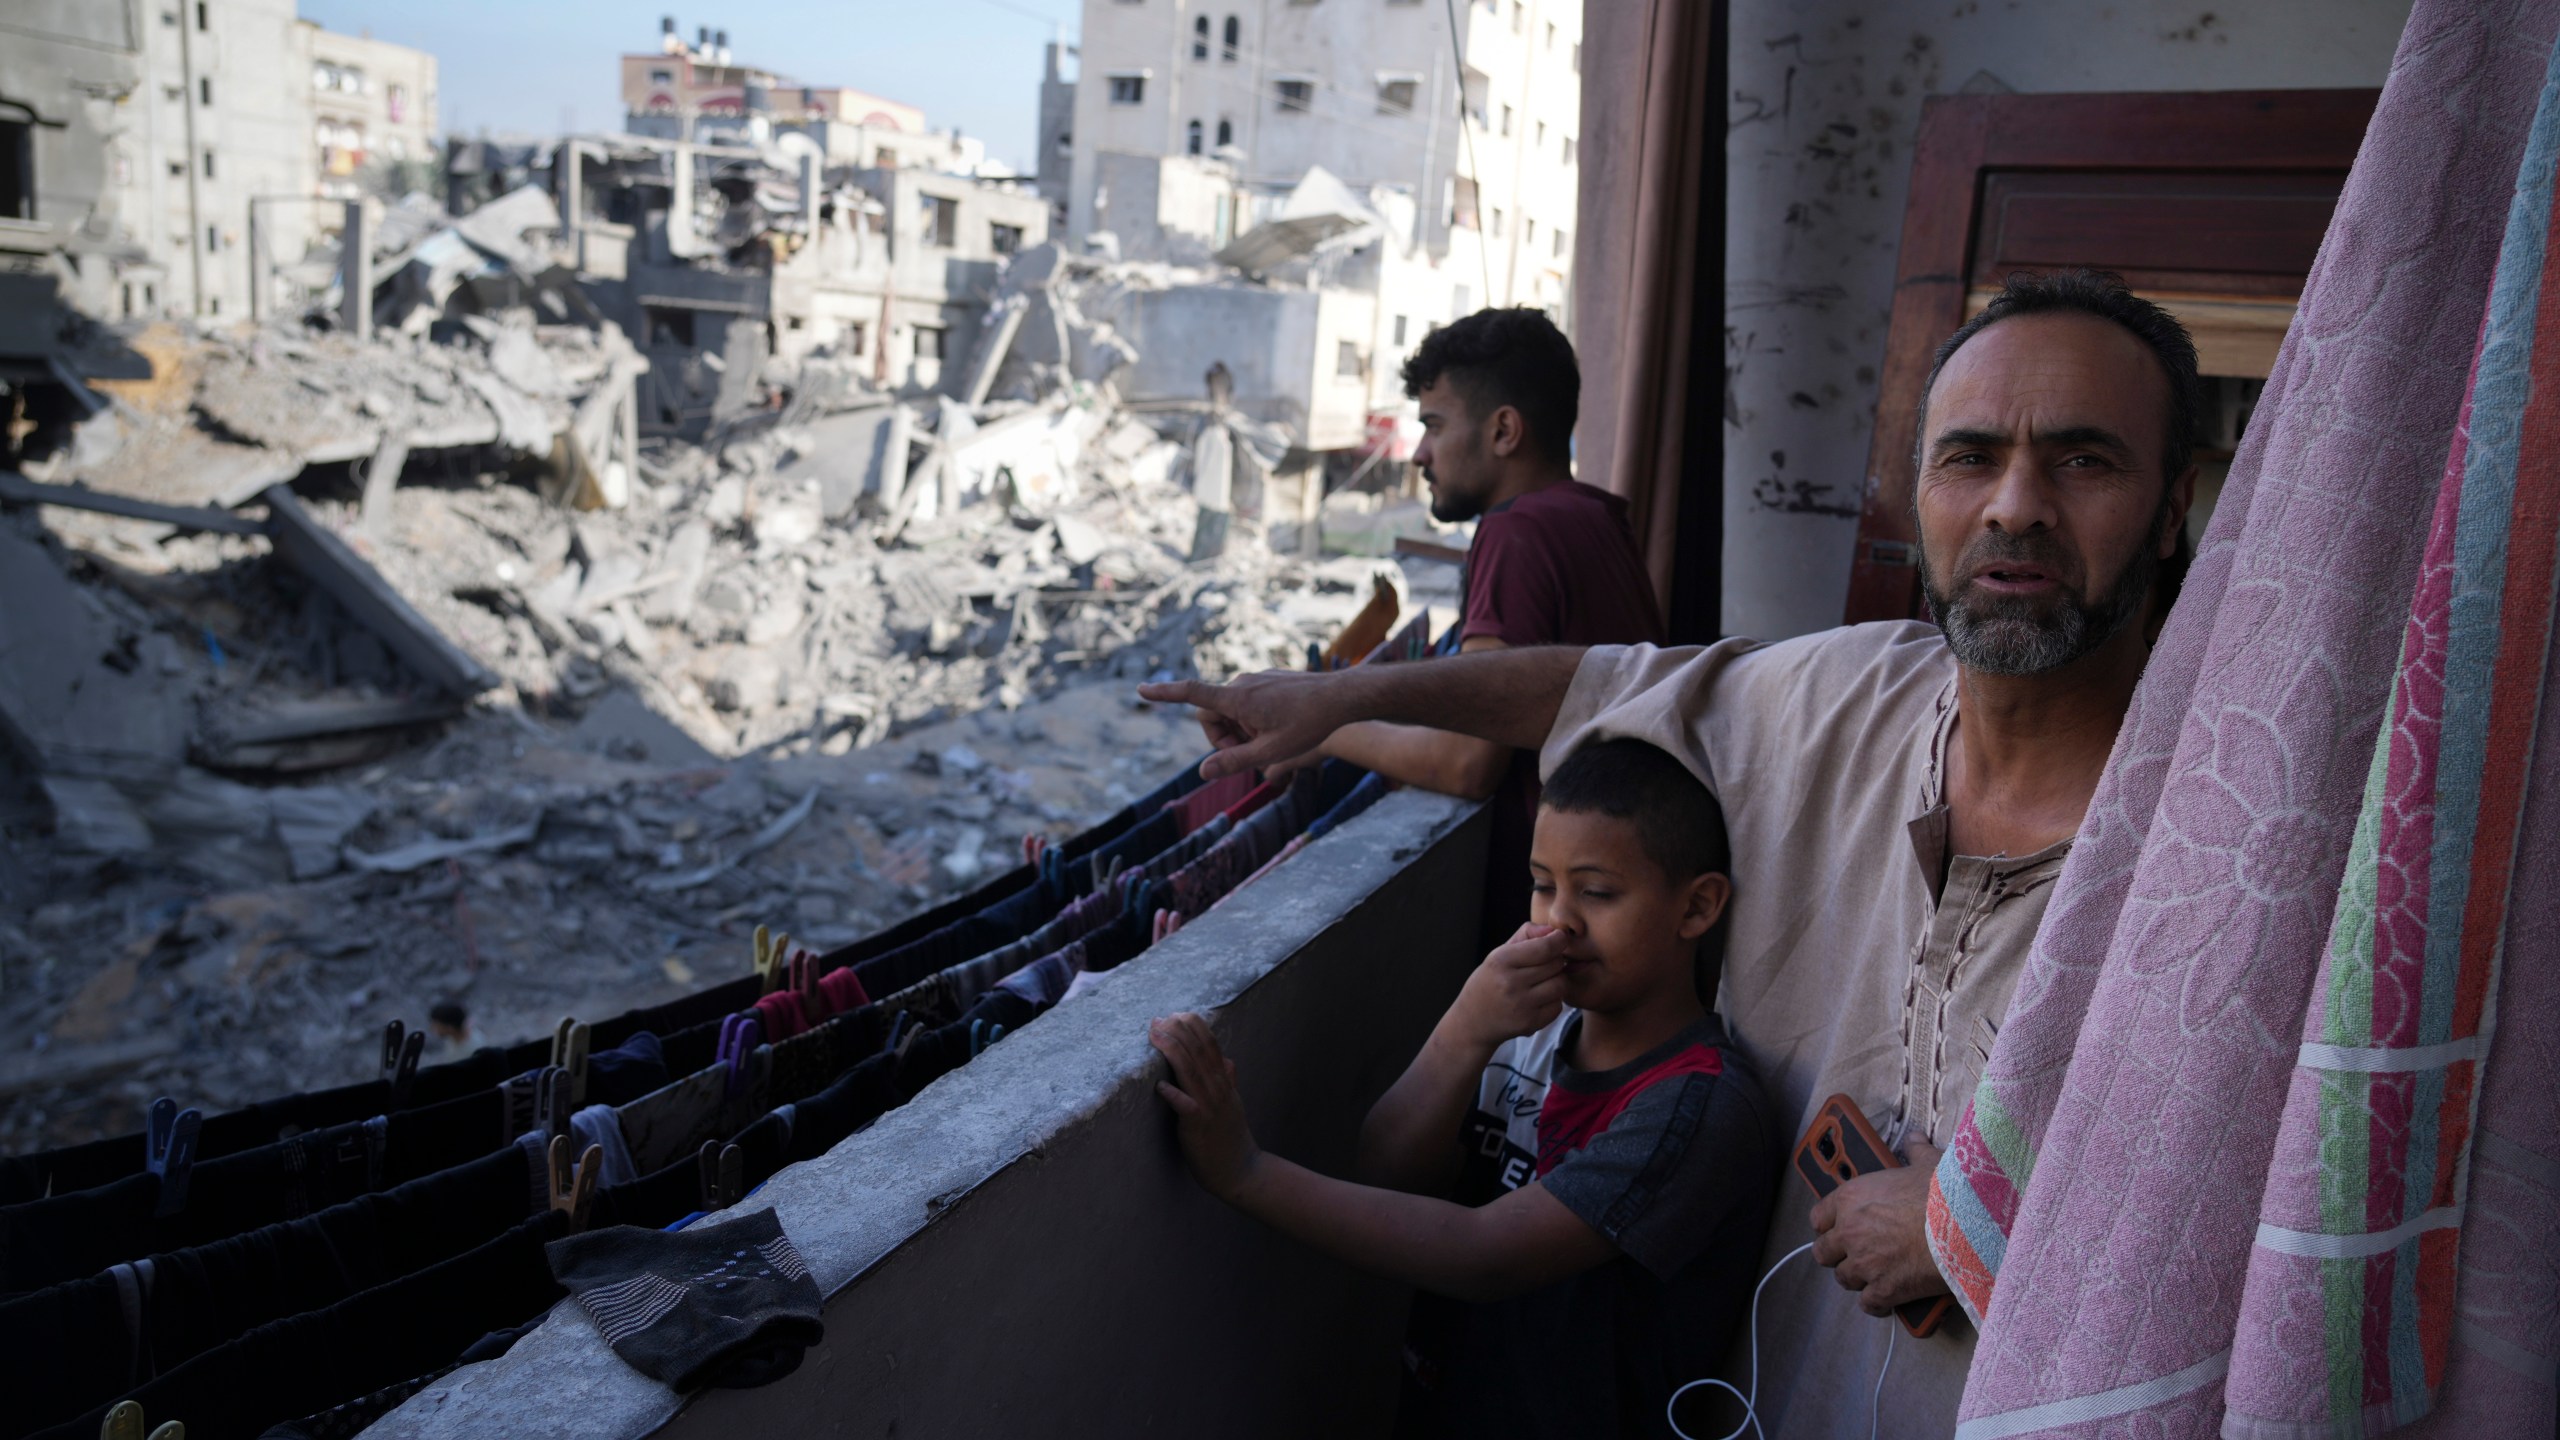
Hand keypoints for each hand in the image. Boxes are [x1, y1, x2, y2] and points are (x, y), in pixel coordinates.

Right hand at [1137, 670, 1351, 781]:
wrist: (1342, 696)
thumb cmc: (1310, 724)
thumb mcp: (1272, 751)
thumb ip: (1235, 762)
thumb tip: (1203, 773)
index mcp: (1237, 698)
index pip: (1192, 693)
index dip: (1165, 694)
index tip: (1141, 689)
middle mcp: (1242, 684)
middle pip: (1211, 715)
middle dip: (1222, 737)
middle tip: (1250, 755)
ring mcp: (1256, 680)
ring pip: (1231, 710)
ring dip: (1241, 730)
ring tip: (1271, 741)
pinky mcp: (1268, 680)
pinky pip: (1248, 702)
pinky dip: (1254, 719)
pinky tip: (1281, 727)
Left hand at [1150, 1014, 1261, 1200]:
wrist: (1241, 1171)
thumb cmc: (1231, 1138)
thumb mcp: (1234, 1104)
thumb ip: (1230, 1081)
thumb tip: (1228, 1060)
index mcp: (1224, 1082)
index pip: (1211, 1045)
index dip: (1194, 1027)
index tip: (1175, 1014)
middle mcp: (1218, 1090)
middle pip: (1199, 1052)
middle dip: (1178, 1032)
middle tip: (1158, 1019)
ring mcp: (1210, 1107)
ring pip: (1191, 1073)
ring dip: (1173, 1052)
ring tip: (1155, 1036)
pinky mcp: (1199, 1127)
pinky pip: (1187, 1107)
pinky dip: (1174, 1095)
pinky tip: (1159, 1085)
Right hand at [1439, 925, 1571, 1052]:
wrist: (1472, 1020)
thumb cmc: (1490, 981)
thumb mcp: (1500, 953)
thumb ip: (1527, 935)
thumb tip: (1554, 931)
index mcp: (1501, 960)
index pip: (1545, 947)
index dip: (1559, 940)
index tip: (1559, 938)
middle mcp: (1510, 983)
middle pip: (1556, 965)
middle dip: (1556, 961)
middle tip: (1546, 963)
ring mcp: (1521, 1005)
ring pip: (1561, 985)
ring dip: (1557, 981)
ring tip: (1544, 981)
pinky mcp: (1529, 1023)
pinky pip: (1557, 1006)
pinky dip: (1553, 1001)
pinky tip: (1539, 999)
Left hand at [1809, 1140, 1949, 1315]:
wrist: (1965, 1226)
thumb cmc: (1945, 1193)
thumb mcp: (1928, 1163)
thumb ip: (1915, 1151)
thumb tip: (1915, 1139)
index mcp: (1852, 1198)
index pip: (1818, 1217)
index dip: (1828, 1224)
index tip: (1838, 1227)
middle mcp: (1850, 1231)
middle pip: (1823, 1252)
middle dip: (1837, 1254)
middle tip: (1855, 1254)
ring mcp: (1864, 1263)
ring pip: (1843, 1279)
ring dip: (1857, 1278)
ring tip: (1874, 1274)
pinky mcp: (1884, 1290)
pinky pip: (1868, 1304)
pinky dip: (1877, 1304)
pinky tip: (1888, 1299)